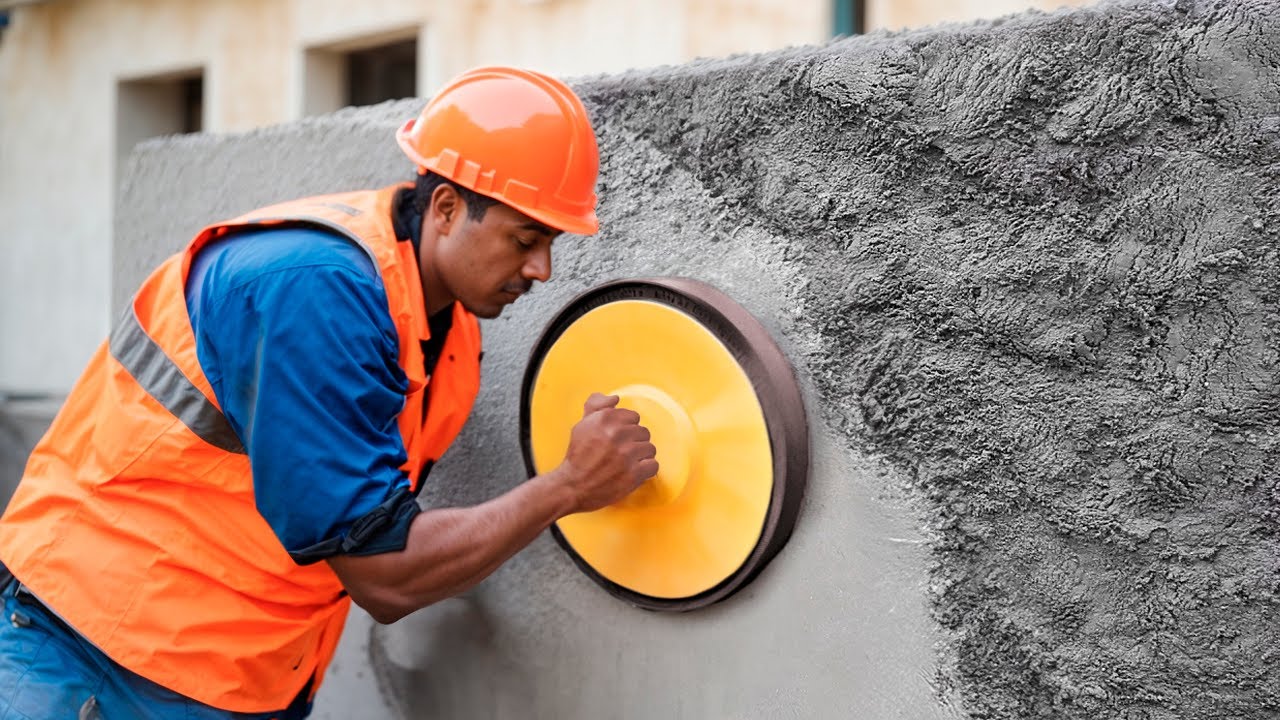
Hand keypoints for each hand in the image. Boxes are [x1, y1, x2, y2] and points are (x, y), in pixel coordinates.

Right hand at [554, 393, 658, 513]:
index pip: (633, 417)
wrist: (572, 486)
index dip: (626, 429)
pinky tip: (634, 472)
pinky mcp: (634, 473)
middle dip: (634, 442)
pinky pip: (653, 465)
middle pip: (643, 432)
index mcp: (605, 418)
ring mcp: (627, 454)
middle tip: (620, 453)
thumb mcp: (582, 425)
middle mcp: (617, 433)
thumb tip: (615, 398)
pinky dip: (646, 470)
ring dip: (641, 457)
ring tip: (627, 463)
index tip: (617, 439)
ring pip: (650, 448)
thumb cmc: (578, 456)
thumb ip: (597, 406)